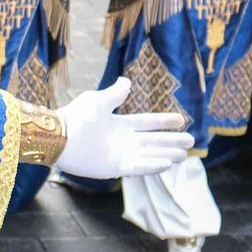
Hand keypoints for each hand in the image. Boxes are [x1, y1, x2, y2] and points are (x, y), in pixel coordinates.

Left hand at [50, 78, 194, 178]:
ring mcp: (119, 155)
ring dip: (167, 155)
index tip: (182, 120)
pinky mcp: (114, 168)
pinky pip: (138, 168)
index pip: (147, 123)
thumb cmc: (76, 117)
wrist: (59, 137)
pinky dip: (152, 166)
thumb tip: (127, 82)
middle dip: (171, 141)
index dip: (164, 122)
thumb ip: (115, 94)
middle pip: (153, 141)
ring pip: (149, 156)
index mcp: (119, 124)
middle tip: (192, 141)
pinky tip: (168, 163)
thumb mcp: (98, 100)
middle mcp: (122, 141)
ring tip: (185, 155)